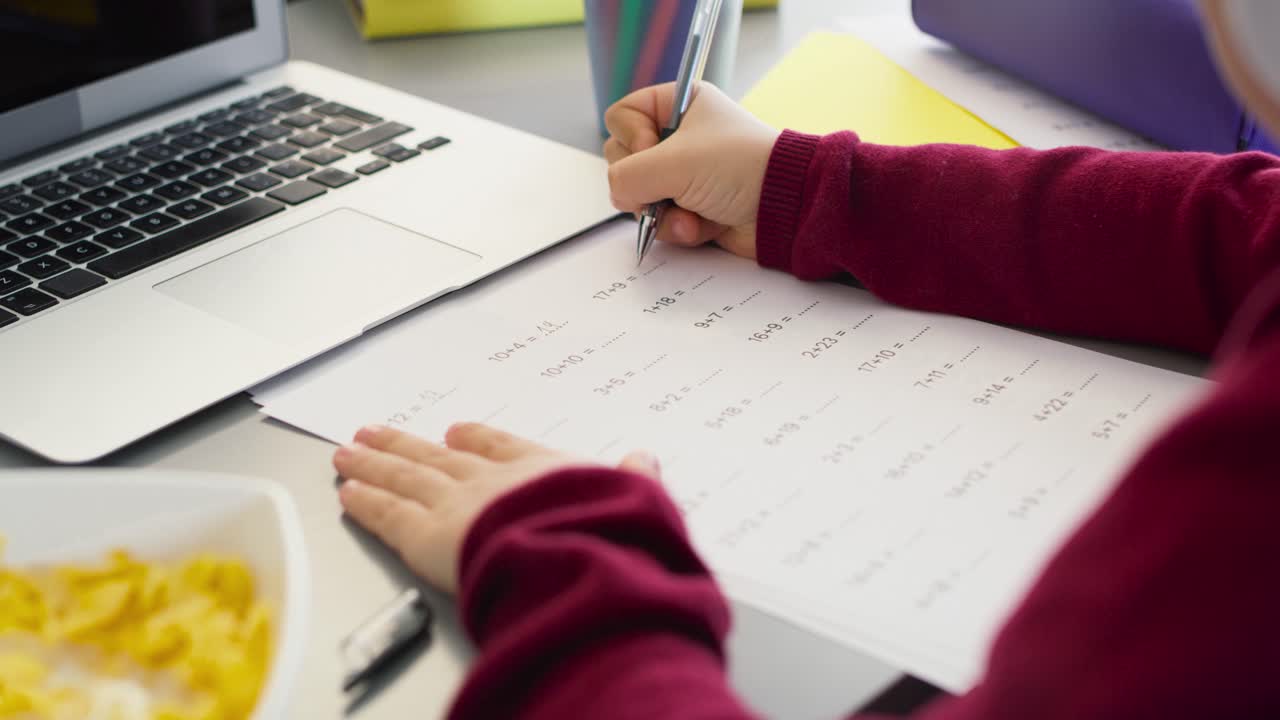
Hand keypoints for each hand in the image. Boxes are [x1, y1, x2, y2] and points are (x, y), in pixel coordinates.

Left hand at [333, 423, 660, 593]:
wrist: (569, 553)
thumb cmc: (602, 531)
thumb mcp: (634, 499)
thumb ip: (634, 480)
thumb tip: (645, 461)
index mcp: (538, 471)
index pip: (499, 448)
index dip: (475, 440)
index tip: (456, 432)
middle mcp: (489, 481)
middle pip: (437, 457)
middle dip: (404, 444)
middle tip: (375, 431)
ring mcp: (453, 505)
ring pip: (404, 478)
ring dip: (374, 464)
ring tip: (347, 451)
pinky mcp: (424, 536)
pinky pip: (388, 515)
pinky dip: (365, 502)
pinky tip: (347, 492)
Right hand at [604, 82, 779, 259]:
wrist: (785, 208)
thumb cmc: (740, 167)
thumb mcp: (674, 163)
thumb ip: (627, 175)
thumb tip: (618, 193)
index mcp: (678, 105)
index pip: (622, 116)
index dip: (630, 137)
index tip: (652, 148)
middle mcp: (678, 136)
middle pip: (624, 161)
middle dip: (644, 183)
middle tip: (667, 185)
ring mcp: (684, 174)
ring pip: (640, 196)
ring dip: (662, 211)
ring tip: (690, 215)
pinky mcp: (691, 206)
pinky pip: (661, 219)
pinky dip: (678, 227)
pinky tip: (700, 227)